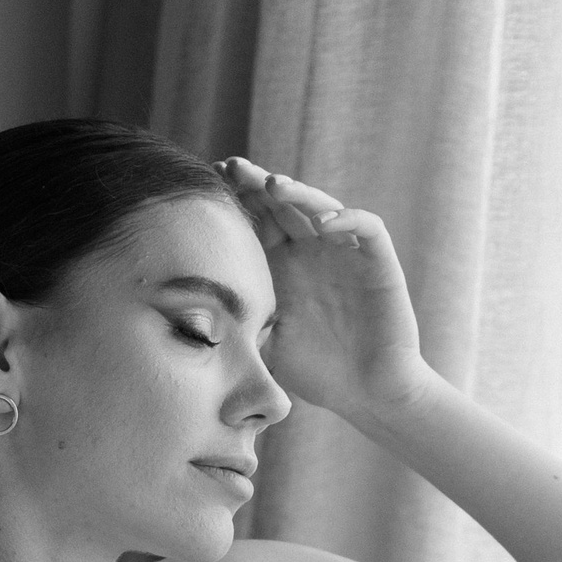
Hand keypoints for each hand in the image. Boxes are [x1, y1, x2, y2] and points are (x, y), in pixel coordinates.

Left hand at [216, 154, 428, 422]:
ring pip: (320, 207)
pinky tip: (324, 222)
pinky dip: (348, 219)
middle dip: (257, 184)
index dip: (235, 200)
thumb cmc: (317, 373)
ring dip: (298, 194)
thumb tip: (183, 325)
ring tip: (273, 186)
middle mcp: (311, 251)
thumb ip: (236, 328)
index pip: (256, 221)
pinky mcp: (377, 262)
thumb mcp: (264, 348)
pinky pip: (367, 228)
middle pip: (283, 205)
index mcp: (281, 265)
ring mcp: (344, 253)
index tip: (207, 184)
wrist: (369, 393)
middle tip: (232, 169)